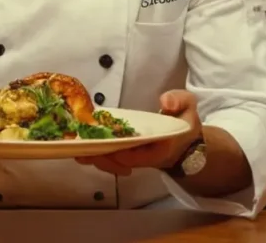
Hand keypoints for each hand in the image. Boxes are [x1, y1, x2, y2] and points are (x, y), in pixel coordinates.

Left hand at [76, 90, 201, 176]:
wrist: (184, 144)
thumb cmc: (184, 124)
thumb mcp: (188, 108)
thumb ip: (179, 101)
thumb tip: (165, 102)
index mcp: (159, 151)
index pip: (136, 157)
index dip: (120, 153)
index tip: (106, 143)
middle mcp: (143, 159)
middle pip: (119, 162)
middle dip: (101, 156)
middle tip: (83, 146)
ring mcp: (133, 159)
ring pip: (111, 163)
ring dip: (94, 157)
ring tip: (77, 148)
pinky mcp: (125, 156)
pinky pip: (109, 158)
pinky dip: (95, 154)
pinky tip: (80, 147)